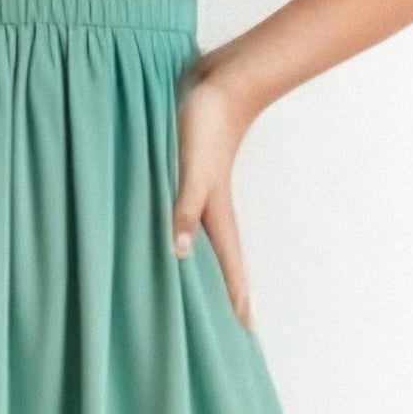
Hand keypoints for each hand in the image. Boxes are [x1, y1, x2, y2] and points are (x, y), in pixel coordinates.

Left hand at [171, 66, 255, 330]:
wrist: (217, 81)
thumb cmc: (206, 126)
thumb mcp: (192, 171)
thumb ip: (184, 208)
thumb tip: (178, 253)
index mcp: (214, 212)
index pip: (229, 264)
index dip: (235, 297)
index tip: (247, 331)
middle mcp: (208, 206)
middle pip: (218, 257)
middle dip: (225, 289)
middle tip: (232, 320)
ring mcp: (197, 188)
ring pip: (199, 235)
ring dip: (199, 260)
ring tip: (196, 286)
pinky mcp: (184, 169)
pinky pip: (181, 210)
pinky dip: (177, 226)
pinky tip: (165, 229)